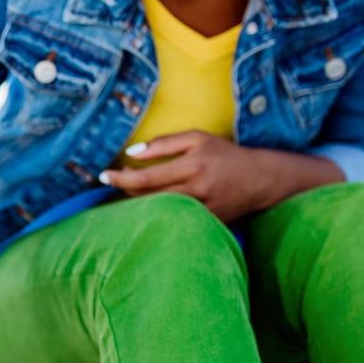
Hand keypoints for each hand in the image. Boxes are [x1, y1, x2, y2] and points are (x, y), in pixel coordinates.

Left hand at [100, 131, 341, 221]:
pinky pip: (171, 221)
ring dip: (136, 204)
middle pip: (147, 198)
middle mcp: (195, 191)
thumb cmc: (225, 155)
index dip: (120, 178)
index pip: (146, 178)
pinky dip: (155, 214)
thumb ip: (164, 143)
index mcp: (191, 167)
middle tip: (114, 181)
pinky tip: (146, 208)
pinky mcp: (206, 224)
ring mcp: (201, 211)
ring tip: (126, 194)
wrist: (261, 180)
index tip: (103, 175)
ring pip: (157, 212)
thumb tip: (132, 152)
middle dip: (124, 191)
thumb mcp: (197, 139)